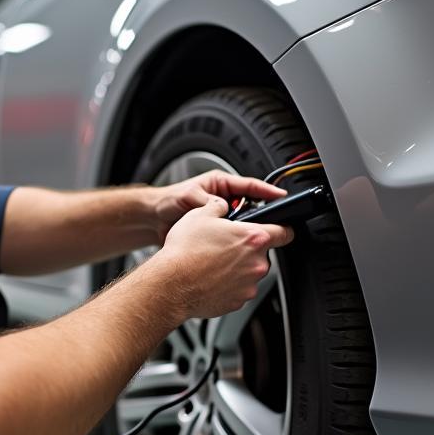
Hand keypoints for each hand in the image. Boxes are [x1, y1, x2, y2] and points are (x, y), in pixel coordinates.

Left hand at [151, 169, 288, 244]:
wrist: (152, 221)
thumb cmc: (167, 202)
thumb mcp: (187, 195)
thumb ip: (205, 200)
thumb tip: (222, 207)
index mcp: (220, 185)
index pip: (250, 186)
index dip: (267, 191)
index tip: (281, 196)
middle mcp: (224, 201)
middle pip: (251, 207)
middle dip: (260, 215)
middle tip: (268, 222)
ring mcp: (221, 219)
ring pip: (242, 225)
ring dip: (244, 231)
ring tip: (249, 237)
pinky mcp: (216, 235)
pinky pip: (231, 239)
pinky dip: (234, 243)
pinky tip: (235, 249)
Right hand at [156, 196, 293, 319]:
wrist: (171, 285)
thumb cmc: (184, 252)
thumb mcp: (200, 215)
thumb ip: (219, 207)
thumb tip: (222, 206)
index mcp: (253, 238)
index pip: (286, 232)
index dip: (282, 228)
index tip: (280, 230)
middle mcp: (256, 264)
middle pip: (262, 254)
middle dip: (247, 250)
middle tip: (225, 247)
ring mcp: (249, 285)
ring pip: (249, 273)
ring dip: (237, 268)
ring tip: (213, 264)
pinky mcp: (238, 301)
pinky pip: (238, 290)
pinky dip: (228, 285)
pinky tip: (210, 279)